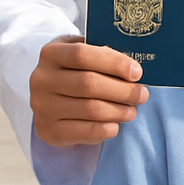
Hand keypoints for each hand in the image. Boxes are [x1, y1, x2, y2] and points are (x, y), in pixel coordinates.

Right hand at [29, 36, 147, 146]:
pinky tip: (115, 126)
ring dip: (118, 111)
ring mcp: (41, 106)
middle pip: (88, 84)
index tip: (137, 73)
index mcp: (51, 53)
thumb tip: (135, 69)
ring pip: (89, 109)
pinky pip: (82, 132)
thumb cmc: (78, 68)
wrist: (51, 92)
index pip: (83, 55)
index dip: (114, 63)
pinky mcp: (46, 130)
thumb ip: (105, 54)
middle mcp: (41, 79)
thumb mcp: (87, 52)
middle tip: (142, 95)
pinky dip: (104, 130)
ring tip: (132, 111)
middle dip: (122, 91)